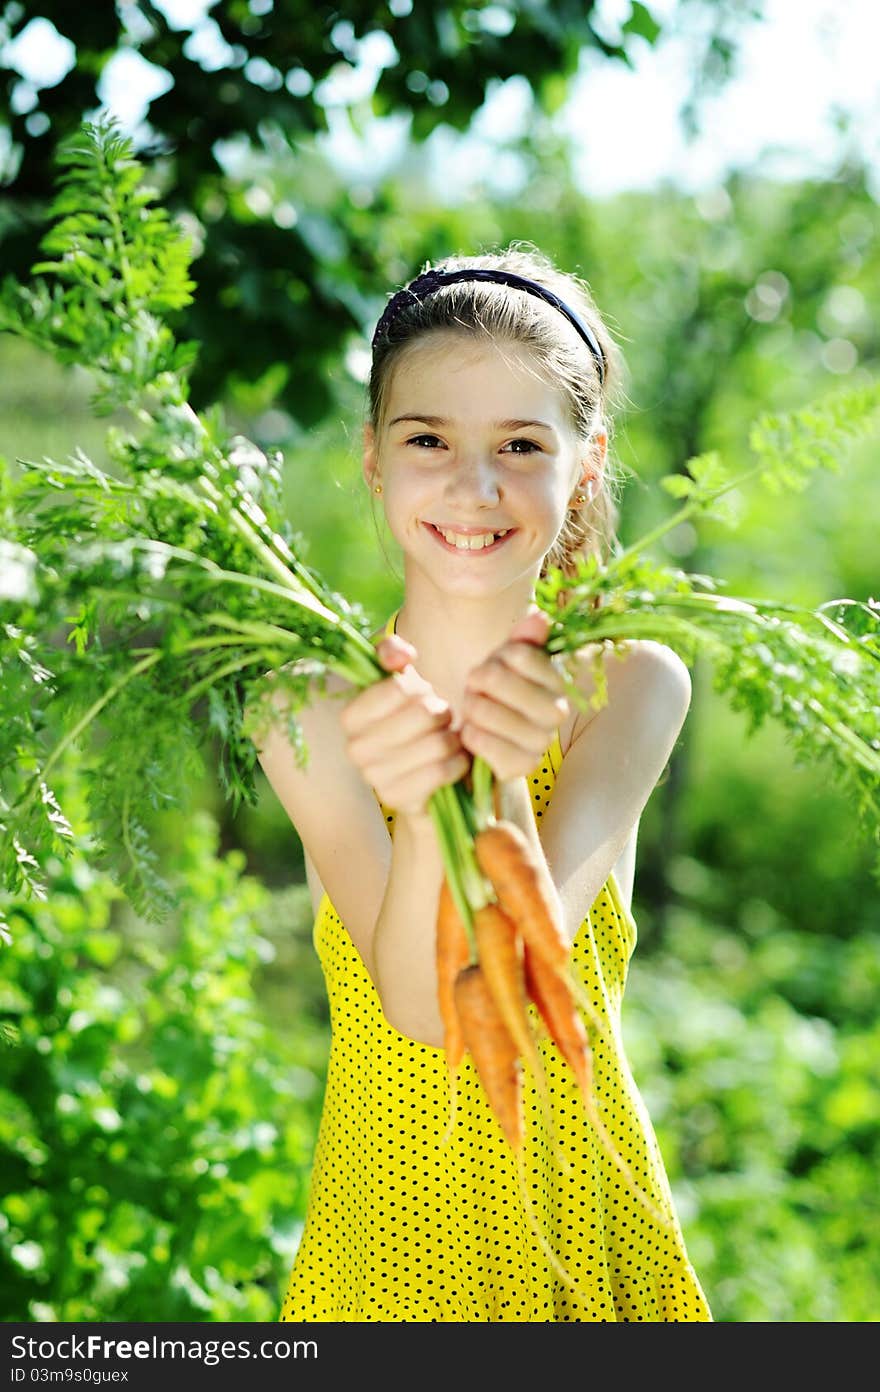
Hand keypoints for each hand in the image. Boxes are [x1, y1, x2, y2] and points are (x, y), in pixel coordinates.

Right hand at [340, 632, 471, 820]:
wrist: (424, 775)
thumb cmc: (412, 720)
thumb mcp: (401, 681)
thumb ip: (392, 652)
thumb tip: (400, 657)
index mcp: (349, 716)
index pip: (398, 689)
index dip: (421, 690)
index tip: (422, 698)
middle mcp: (355, 748)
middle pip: (423, 714)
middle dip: (442, 713)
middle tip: (442, 721)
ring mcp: (375, 778)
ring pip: (437, 744)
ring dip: (453, 739)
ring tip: (449, 740)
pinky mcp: (399, 800)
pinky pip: (443, 771)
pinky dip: (459, 763)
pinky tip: (455, 761)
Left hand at [458, 607, 569, 781]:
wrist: (494, 741)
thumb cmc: (499, 694)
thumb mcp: (508, 662)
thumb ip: (524, 640)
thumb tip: (539, 618)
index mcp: (557, 680)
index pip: (517, 654)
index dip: (496, 658)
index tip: (493, 666)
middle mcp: (557, 711)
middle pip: (497, 680)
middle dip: (477, 681)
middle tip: (475, 689)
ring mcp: (541, 742)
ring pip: (485, 711)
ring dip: (470, 708)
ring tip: (474, 711)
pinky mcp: (522, 767)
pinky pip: (480, 741)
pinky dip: (469, 735)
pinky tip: (473, 733)